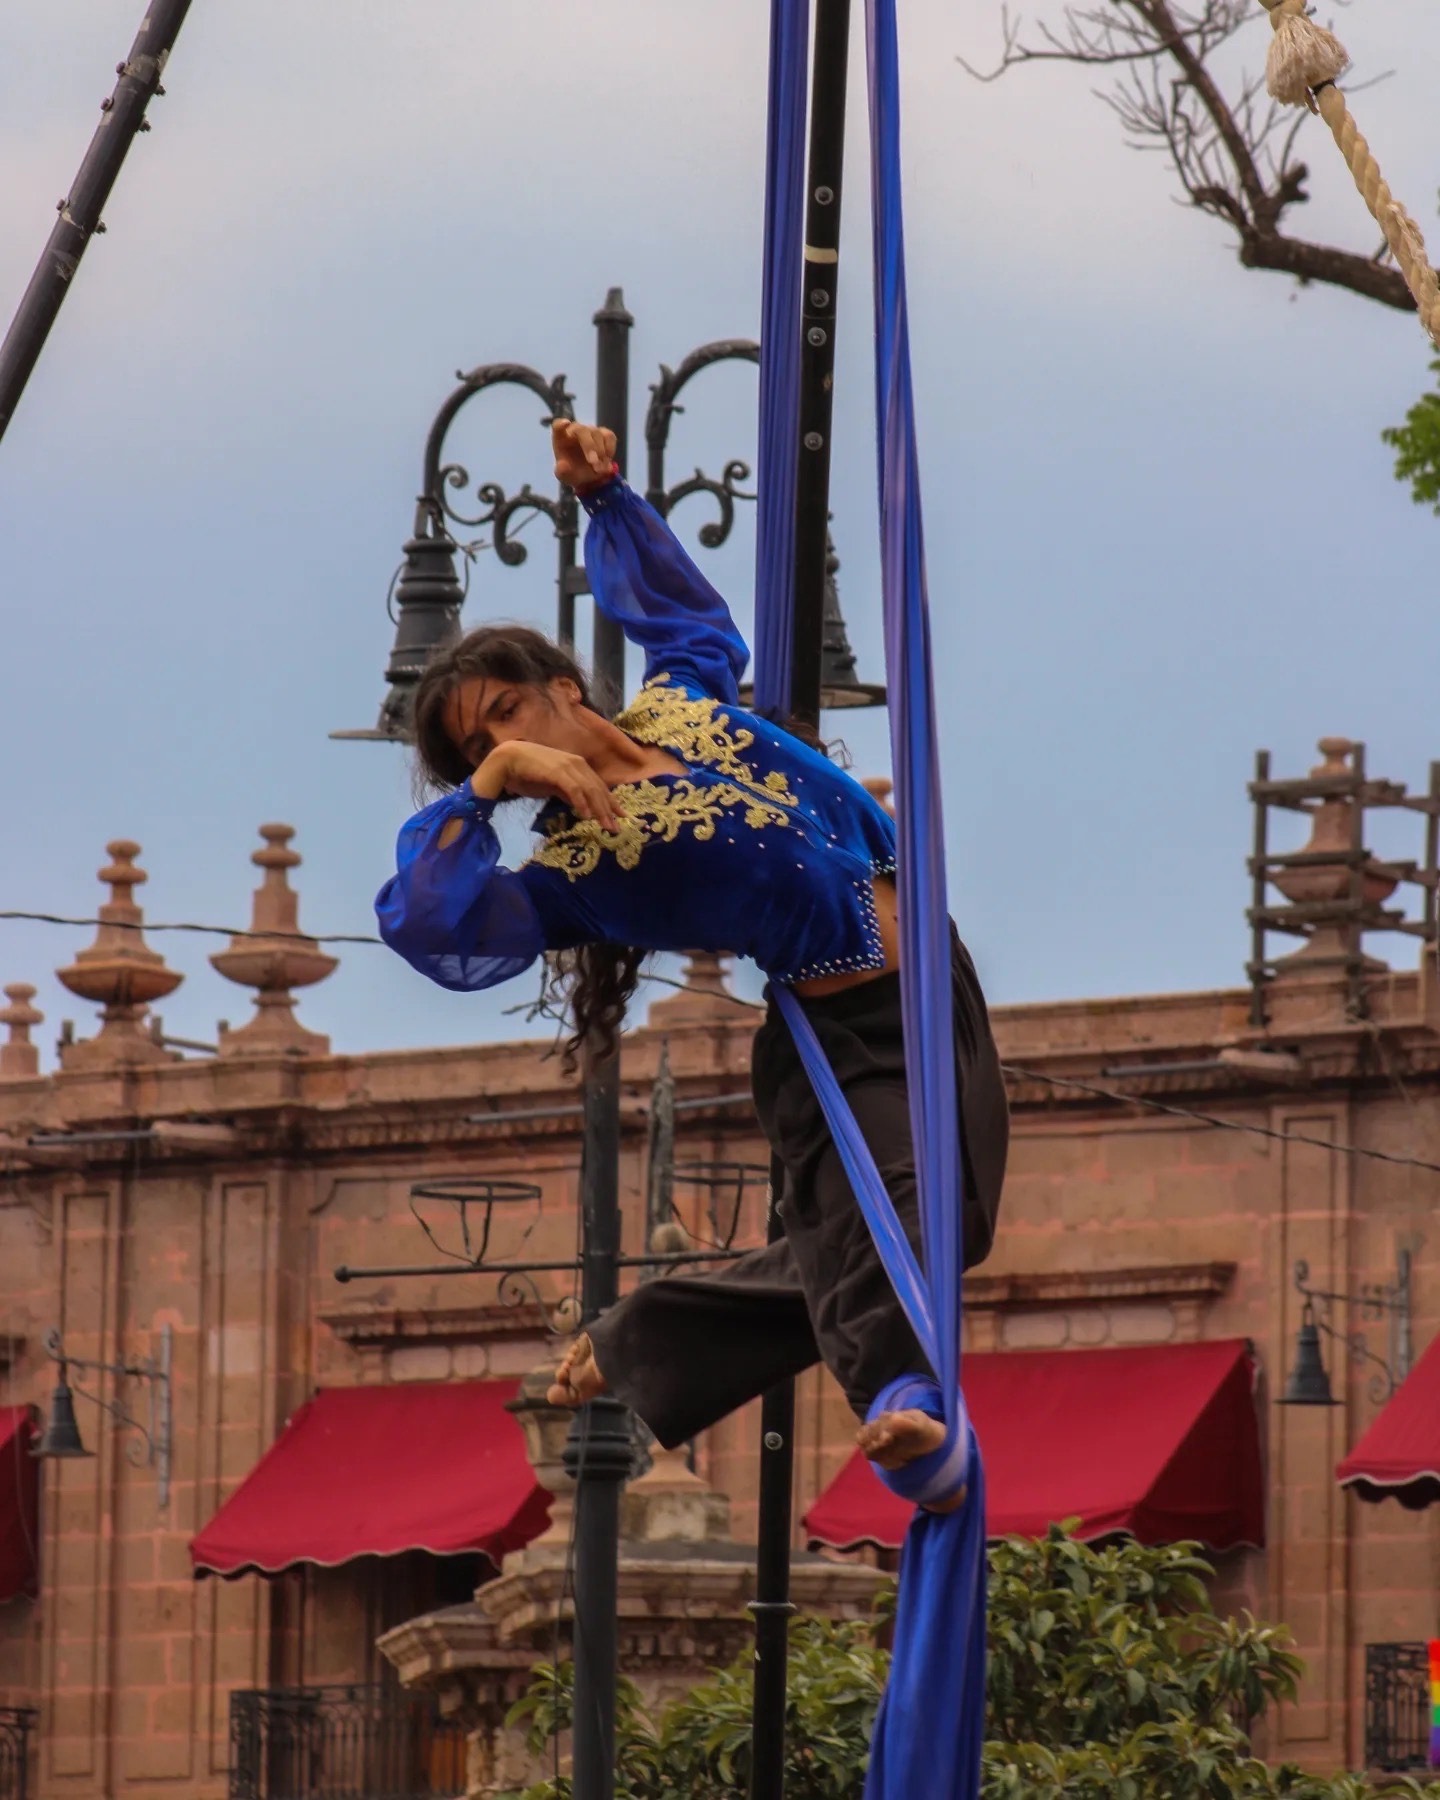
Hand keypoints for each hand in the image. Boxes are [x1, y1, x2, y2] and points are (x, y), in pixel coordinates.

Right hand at [472, 741, 621, 827]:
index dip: (611, 802)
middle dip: (609, 810)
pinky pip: (574, 789)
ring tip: (606, 825)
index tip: (621, 817)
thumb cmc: (530, 772)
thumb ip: (569, 793)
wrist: (510, 759)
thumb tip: (582, 807)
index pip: (600, 785)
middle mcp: (577, 764)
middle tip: (616, 828)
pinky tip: (586, 816)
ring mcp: (568, 766)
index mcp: (578, 765)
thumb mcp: (555, 785)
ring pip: (590, 790)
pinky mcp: (558, 771)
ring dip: (599, 809)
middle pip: (598, 789)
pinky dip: (582, 802)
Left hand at [552, 419, 616, 490]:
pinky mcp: (604, 434)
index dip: (561, 424)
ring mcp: (591, 430)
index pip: (557, 425)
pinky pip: (609, 436)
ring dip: (600, 453)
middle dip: (589, 446)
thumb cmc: (573, 472)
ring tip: (599, 470)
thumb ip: (562, 471)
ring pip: (597, 434)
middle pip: (581, 430)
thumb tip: (562, 466)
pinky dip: (610, 450)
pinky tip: (606, 462)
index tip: (565, 424)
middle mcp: (575, 430)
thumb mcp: (565, 476)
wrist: (588, 478)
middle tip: (593, 463)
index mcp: (561, 438)